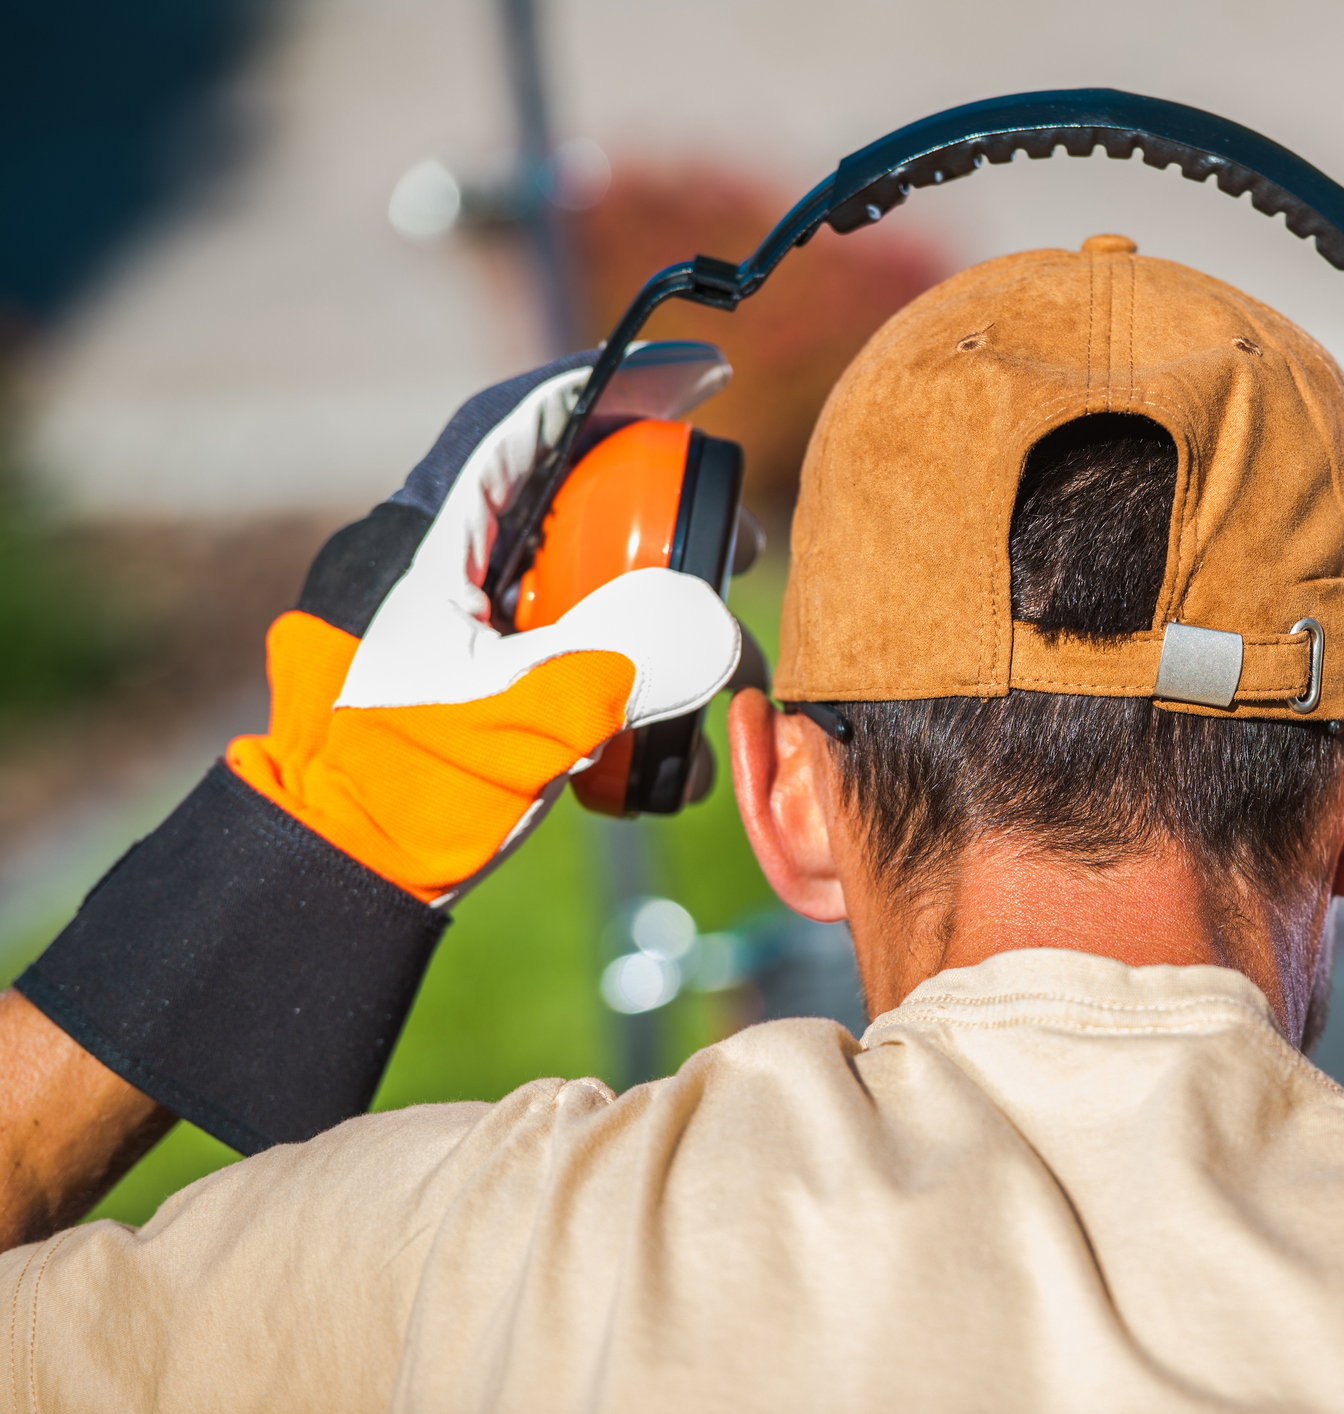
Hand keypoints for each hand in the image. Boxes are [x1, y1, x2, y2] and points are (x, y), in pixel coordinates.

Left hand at [227, 354, 738, 903]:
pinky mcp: (506, 685)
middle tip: (740, 549)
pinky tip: (679, 756)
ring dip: (674, 625)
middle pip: (582, 502)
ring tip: (727, 673)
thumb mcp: (514, 717)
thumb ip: (614, 665)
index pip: (528, 428)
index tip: (699, 377)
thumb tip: (719, 629)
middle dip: (675, 522)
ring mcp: (486, 628)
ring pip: (598, 585)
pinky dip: (648, 692)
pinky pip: (594, 658)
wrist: (347, 873)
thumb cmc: (400, 790)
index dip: (615, 387)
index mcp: (440, 543)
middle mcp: (464, 570)